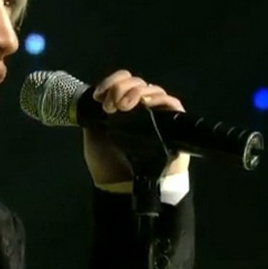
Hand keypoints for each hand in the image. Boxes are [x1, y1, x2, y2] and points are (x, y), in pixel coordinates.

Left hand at [83, 69, 190, 185]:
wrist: (121, 188)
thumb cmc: (109, 163)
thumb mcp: (93, 133)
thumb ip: (94, 114)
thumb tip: (97, 97)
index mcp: (122, 106)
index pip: (123, 80)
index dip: (112, 81)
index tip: (98, 95)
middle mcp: (141, 107)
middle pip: (138, 82)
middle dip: (121, 88)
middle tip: (109, 106)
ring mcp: (158, 114)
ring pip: (153, 89)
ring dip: (136, 92)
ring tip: (122, 107)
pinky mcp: (173, 125)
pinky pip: (172, 103)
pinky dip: (159, 99)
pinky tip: (145, 104)